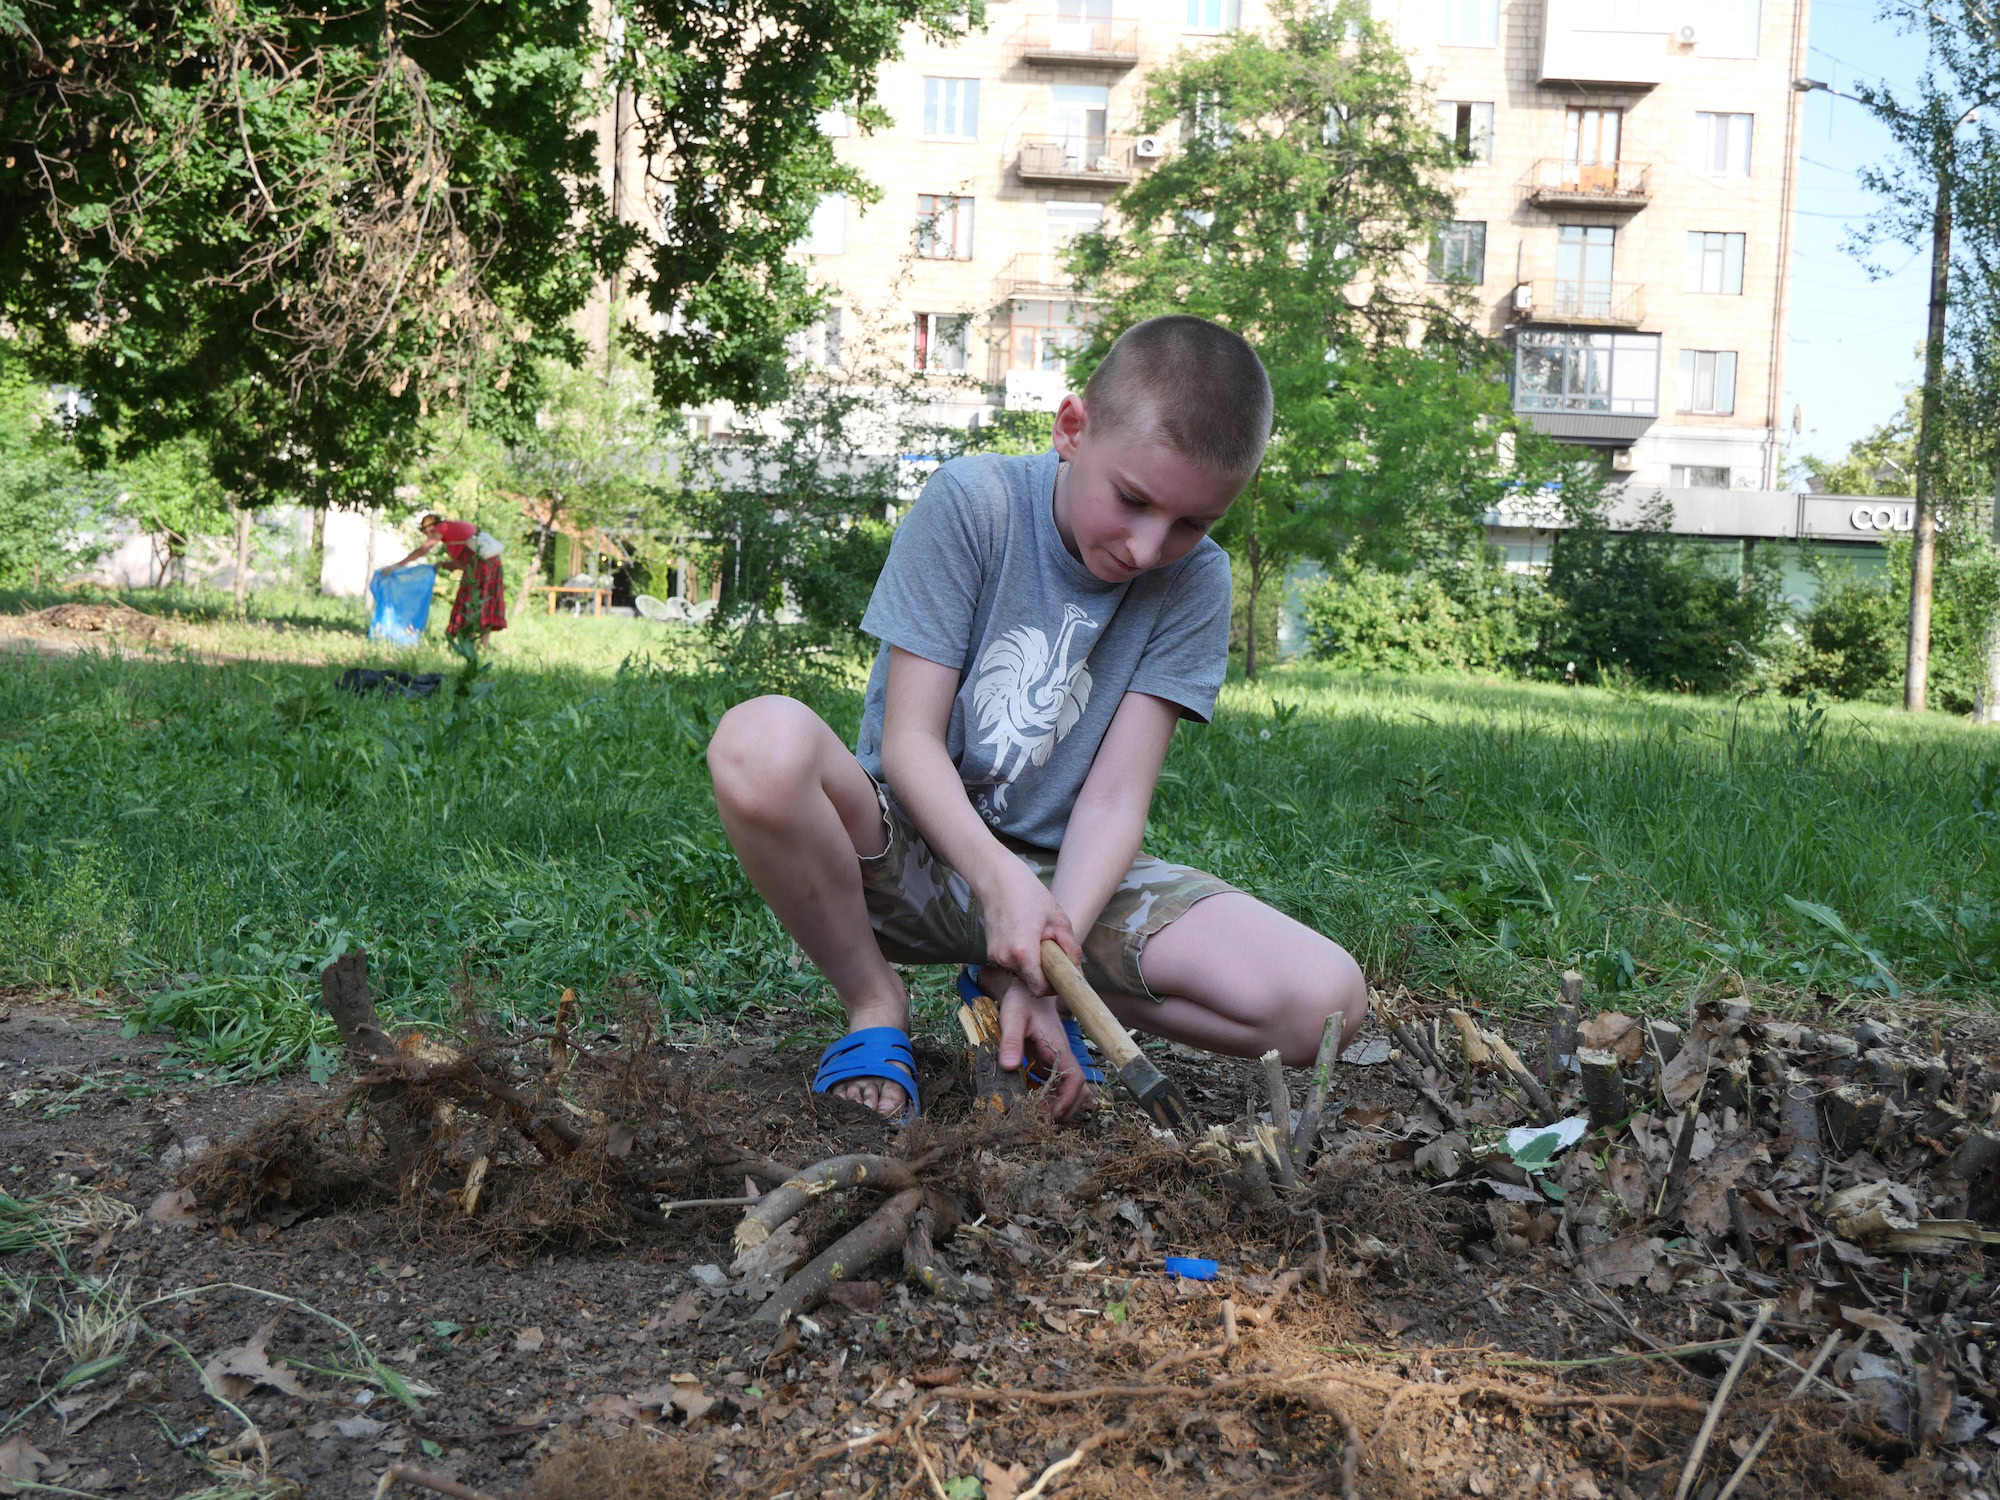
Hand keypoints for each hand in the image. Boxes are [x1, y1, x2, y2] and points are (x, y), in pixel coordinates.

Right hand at [974, 857, 1079, 998]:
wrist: (999, 881)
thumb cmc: (1031, 896)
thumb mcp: (1059, 921)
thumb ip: (1071, 950)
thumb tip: (1078, 973)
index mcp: (1024, 952)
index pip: (1040, 989)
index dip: (1053, 988)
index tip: (1061, 977)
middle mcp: (1006, 958)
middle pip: (1030, 981)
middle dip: (1044, 973)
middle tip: (1051, 951)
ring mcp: (995, 956)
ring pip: (1021, 974)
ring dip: (1032, 965)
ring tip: (1036, 939)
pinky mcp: (990, 953)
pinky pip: (1011, 964)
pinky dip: (1021, 958)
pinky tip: (1023, 937)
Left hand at [995, 977, 1093, 1121]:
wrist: (1027, 989)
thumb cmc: (1022, 1001)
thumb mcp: (1012, 1018)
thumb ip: (1010, 1041)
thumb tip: (1009, 1067)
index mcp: (1058, 1048)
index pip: (1075, 1079)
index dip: (1066, 1100)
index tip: (1050, 1114)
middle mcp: (1063, 1056)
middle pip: (1078, 1090)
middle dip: (1065, 1109)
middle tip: (1041, 1121)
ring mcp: (1057, 1060)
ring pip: (1070, 1090)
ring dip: (1059, 1106)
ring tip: (1037, 1116)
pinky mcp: (1048, 1061)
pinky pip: (1056, 1085)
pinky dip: (1049, 1098)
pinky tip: (1031, 1103)